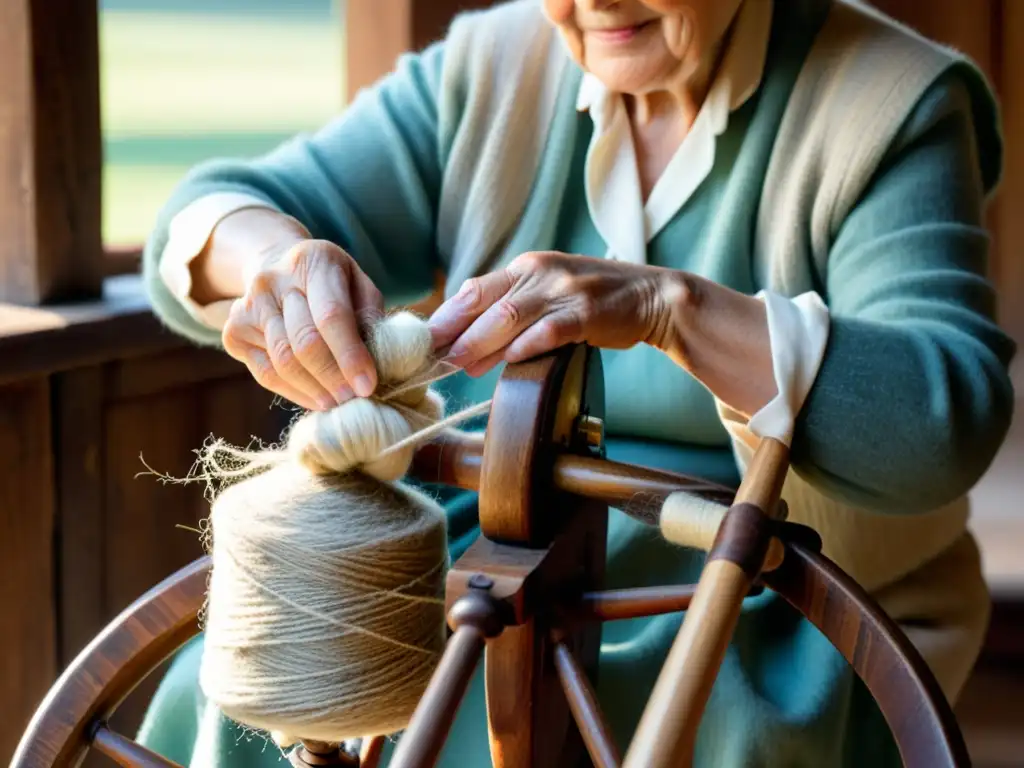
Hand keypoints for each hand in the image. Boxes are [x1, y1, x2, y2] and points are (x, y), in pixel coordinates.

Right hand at [222, 239, 383, 410]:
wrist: (274, 266)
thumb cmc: (330, 283)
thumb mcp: (358, 284)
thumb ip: (369, 316)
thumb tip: (378, 362)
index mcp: (313, 261)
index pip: (331, 315)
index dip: (350, 355)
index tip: (368, 385)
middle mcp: (273, 280)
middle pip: (304, 341)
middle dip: (333, 377)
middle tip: (353, 399)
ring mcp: (247, 305)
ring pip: (283, 362)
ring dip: (314, 390)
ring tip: (337, 402)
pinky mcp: (233, 331)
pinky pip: (265, 373)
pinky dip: (293, 392)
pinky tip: (315, 398)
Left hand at [428, 251, 684, 375]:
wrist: (653, 296)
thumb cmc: (596, 301)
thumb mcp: (550, 292)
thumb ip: (514, 309)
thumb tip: (467, 343)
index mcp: (527, 267)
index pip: (476, 289)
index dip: (447, 315)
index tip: (425, 340)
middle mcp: (541, 272)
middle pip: (487, 302)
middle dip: (456, 331)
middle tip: (434, 357)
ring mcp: (565, 290)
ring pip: (511, 316)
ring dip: (482, 342)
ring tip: (461, 364)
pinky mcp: (588, 311)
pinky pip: (550, 329)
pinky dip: (527, 345)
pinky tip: (510, 361)